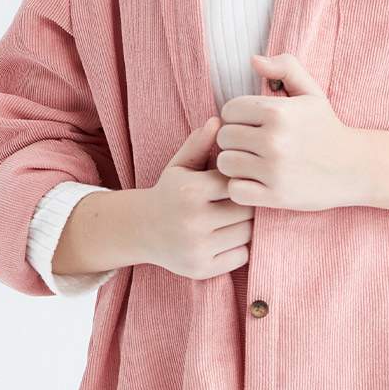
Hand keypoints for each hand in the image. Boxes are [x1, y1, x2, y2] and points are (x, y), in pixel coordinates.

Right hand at [139, 117, 254, 279]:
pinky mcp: (201, 269)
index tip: (238, 182)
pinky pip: (240, 256)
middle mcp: (192, 221)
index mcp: (189, 192)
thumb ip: (199, 144)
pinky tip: (227, 238)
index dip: (240, 182)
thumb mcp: (179, 166)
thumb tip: (219, 120)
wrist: (142, 231)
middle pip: (246, 211)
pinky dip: (239, 248)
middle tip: (242, 202)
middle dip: (247, 205)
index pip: (235, 183)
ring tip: (235, 219)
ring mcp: (197, 248)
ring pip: (246, 234)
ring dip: (245, 226)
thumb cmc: (169, 194)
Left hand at [215, 52, 366, 211]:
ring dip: (235, 164)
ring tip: (253, 163)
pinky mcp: (276, 196)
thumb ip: (285, 67)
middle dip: (235, 140)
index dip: (238, 117)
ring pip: (226, 163)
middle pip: (224, 137)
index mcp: (278, 112)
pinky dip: (241, 188)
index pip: (229, 111)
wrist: (355, 168)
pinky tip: (256, 182)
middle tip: (253, 145)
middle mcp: (274, 140)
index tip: (253, 124)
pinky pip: (235, 190)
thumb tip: (253, 60)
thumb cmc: (327, 128)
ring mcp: (274, 170)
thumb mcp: (311, 92)